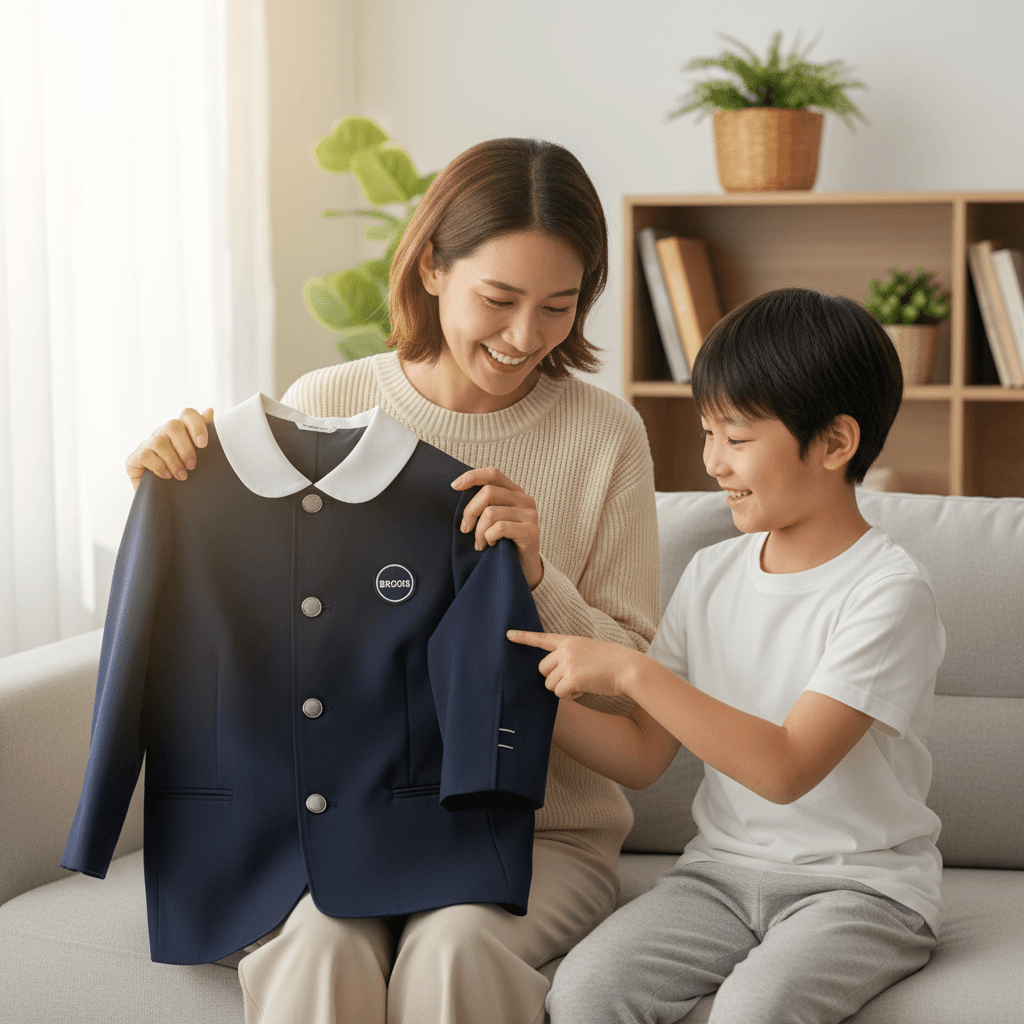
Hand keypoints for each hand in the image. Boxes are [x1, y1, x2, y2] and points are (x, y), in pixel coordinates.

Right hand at [126, 407, 213, 490]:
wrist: (165, 501)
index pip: (187, 414)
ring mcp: (146, 445)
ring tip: (182, 476)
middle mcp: (161, 434)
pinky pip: (145, 455)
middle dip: (185, 448)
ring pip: (159, 441)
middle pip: (172, 425)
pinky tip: (166, 476)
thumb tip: (209, 410)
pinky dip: (159, 466)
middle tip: (192, 465)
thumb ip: (203, 436)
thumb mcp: (198, 458)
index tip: (203, 445)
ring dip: (173, 460)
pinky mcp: (133, 459)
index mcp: (179, 431)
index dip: (196, 425)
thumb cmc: (183, 476)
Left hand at [451, 467, 542, 588]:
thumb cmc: (502, 543)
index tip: (454, 486)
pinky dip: (489, 537)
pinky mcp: (531, 532)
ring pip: (491, 513)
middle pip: (488, 492)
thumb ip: (483, 504)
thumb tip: (456, 489)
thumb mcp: (492, 519)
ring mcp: (530, 515)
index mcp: (514, 492)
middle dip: (470, 512)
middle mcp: (525, 500)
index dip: (472, 477)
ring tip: (479, 544)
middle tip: (465, 530)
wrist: (522, 570)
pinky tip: (491, 545)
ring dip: (479, 532)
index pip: (492, 474)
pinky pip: (500, 528)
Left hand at [506, 630, 641, 699]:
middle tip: (574, 678)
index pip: (542, 638)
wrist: (629, 668)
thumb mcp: (589, 651)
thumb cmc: (612, 663)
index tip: (508, 635)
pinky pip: (560, 694)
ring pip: (549, 684)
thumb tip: (554, 677)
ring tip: (584, 682)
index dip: (524, 638)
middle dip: (554, 679)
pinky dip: (571, 696)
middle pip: (542, 670)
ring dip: (564, 688)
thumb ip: (570, 658)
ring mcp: (568, 663)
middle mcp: (565, 650)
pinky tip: (585, 689)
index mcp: (570, 641)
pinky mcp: (571, 678)